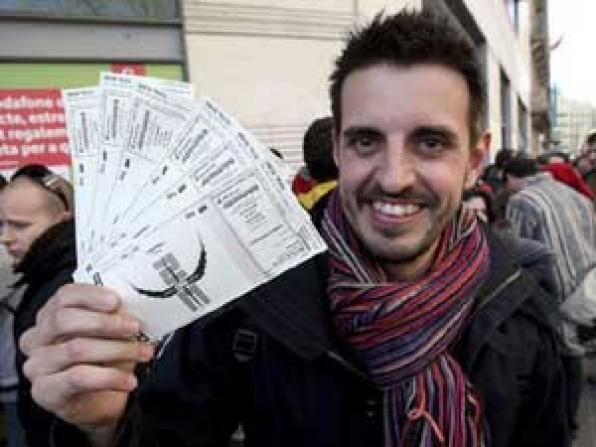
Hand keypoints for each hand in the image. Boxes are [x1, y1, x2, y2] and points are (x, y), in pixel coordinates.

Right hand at [20, 284, 154, 444]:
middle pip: (64, 320)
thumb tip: (128, 306)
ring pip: (76, 349)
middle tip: (134, 327)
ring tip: (142, 353)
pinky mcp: (44, 391)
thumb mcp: (112, 334)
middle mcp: (37, 338)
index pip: (64, 296)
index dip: (91, 295)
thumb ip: (114, 316)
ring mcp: (37, 365)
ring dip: (117, 349)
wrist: (102, 402)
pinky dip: (110, 377)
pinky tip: (128, 380)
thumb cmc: (105, 361)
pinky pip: (78, 378)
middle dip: (105, 322)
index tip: (116, 301)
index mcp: (51, 316)